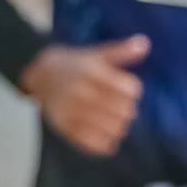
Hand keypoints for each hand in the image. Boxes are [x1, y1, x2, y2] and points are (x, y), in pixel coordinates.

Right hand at [22, 37, 147, 154]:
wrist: (42, 75)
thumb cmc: (78, 65)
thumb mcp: (98, 54)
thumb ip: (122, 51)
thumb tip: (145, 43)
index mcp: (92, 72)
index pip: (130, 90)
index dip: (134, 92)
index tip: (128, 91)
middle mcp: (81, 91)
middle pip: (124, 111)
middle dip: (129, 111)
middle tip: (124, 110)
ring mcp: (72, 110)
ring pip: (112, 129)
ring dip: (120, 128)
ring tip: (117, 123)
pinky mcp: (64, 126)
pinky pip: (94, 143)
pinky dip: (106, 144)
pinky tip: (107, 137)